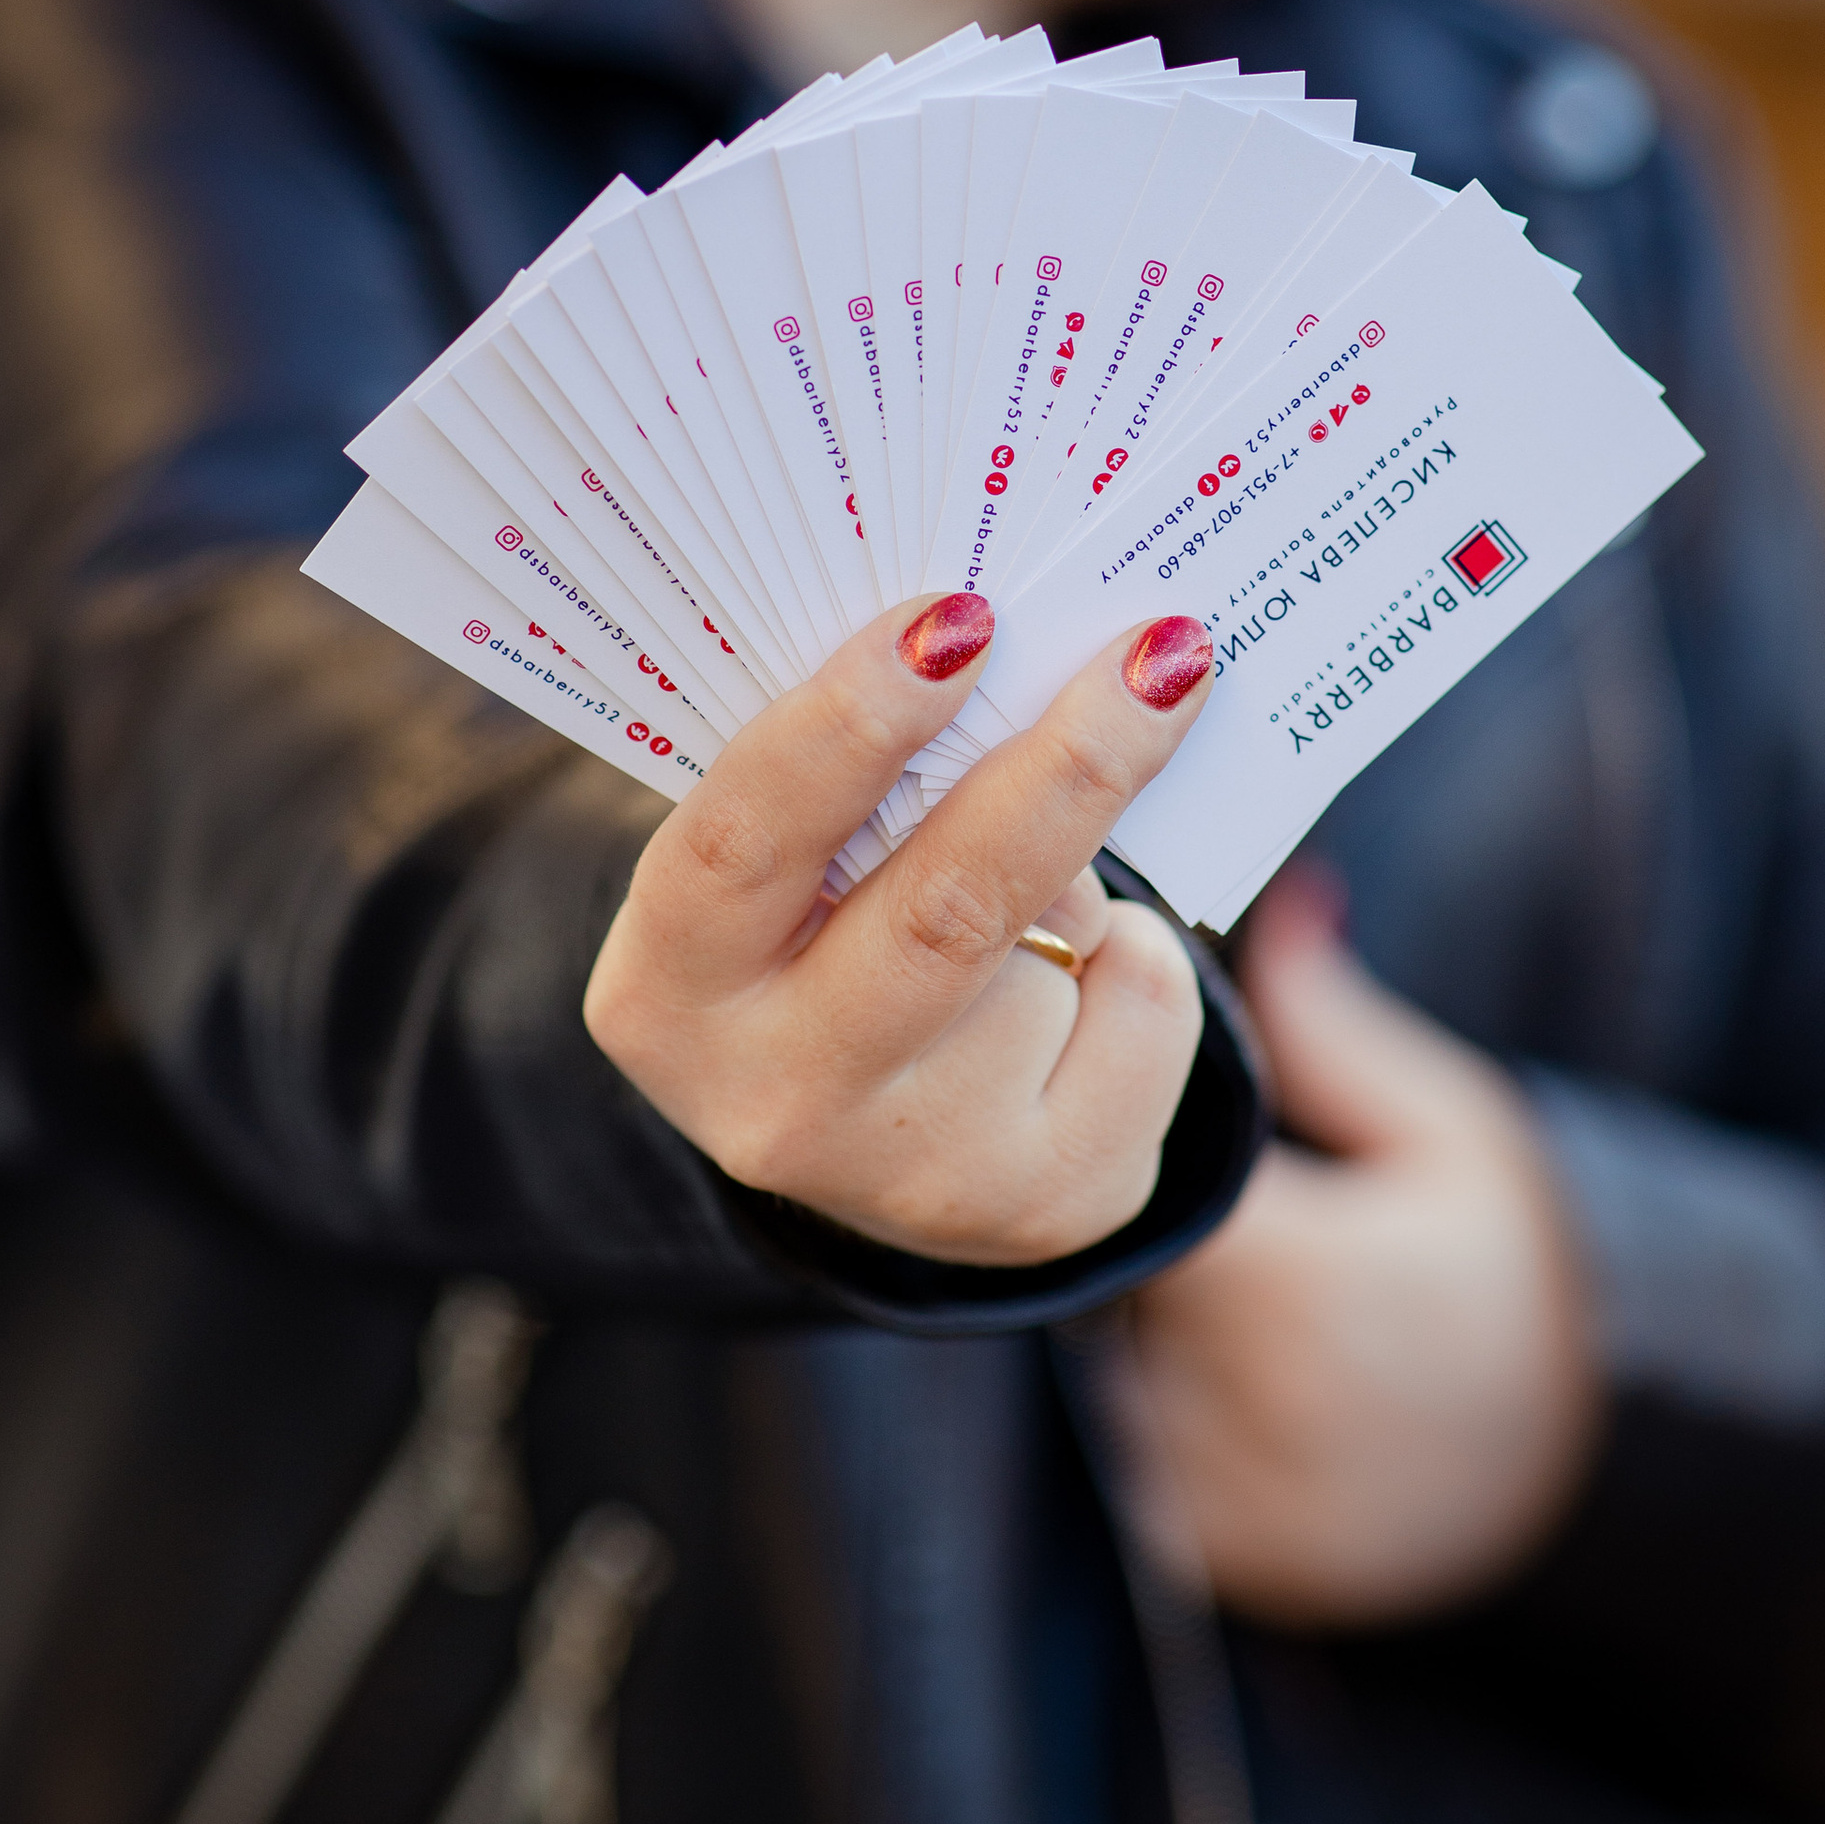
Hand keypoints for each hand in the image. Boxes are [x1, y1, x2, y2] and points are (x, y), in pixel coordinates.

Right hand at [585, 594, 1214, 1265]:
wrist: (876, 1137)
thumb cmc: (824, 932)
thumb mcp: (790, 868)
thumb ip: (854, 783)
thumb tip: (1009, 656)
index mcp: (667, 989)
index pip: (745, 840)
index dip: (851, 723)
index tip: (959, 617)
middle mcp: (774, 1098)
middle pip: (944, 911)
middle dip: (1065, 766)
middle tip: (1157, 655)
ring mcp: (916, 1173)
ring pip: (1063, 949)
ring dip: (1087, 884)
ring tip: (1038, 899)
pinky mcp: (1046, 1206)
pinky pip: (1144, 1013)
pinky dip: (1137, 964)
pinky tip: (1075, 990)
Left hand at [1116, 871, 1597, 1620]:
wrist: (1592, 1473)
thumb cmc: (1523, 1274)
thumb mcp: (1455, 1131)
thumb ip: (1337, 1028)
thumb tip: (1285, 897)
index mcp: (1297, 1281)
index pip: (1131, 1188)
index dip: (1126, 1151)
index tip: (1175, 1137)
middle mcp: (1245, 1400)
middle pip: (1108, 1278)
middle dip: (1148, 1241)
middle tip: (1242, 1234)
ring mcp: (1222, 1493)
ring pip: (1105, 1368)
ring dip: (1146, 1333)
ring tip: (1257, 1316)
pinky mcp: (1209, 1554)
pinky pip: (1131, 1456)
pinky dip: (1168, 1416)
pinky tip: (1253, 1393)